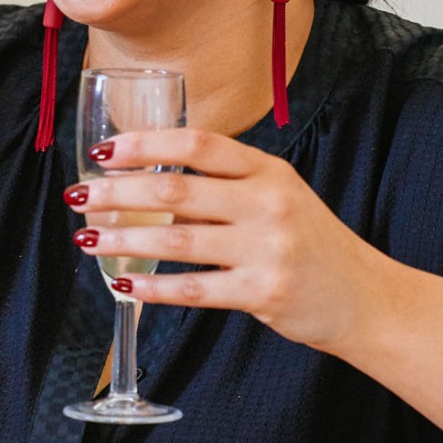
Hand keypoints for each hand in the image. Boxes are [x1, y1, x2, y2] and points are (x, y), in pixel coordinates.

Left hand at [69, 128, 395, 350]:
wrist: (363, 297)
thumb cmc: (308, 242)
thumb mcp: (276, 196)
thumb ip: (223, 184)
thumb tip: (145, 178)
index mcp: (267, 171)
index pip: (199, 146)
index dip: (147, 145)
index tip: (105, 152)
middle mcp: (268, 203)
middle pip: (179, 191)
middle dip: (119, 194)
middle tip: (80, 197)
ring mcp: (267, 249)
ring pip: (180, 240)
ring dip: (126, 240)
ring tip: (88, 240)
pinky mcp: (263, 293)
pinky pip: (196, 289)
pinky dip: (154, 287)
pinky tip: (125, 283)